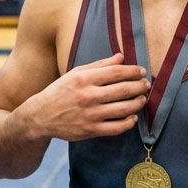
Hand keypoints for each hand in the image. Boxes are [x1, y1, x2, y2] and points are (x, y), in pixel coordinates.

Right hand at [20, 53, 148, 142]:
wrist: (40, 116)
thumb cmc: (60, 91)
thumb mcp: (76, 73)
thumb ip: (99, 65)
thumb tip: (121, 57)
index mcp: (83, 78)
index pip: (116, 72)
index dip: (133, 71)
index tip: (142, 71)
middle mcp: (88, 96)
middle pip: (123, 90)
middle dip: (139, 86)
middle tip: (146, 85)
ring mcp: (90, 115)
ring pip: (123, 109)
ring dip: (137, 103)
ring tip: (142, 99)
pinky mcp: (91, 130)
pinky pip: (117, 128)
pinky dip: (129, 122)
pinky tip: (132, 117)